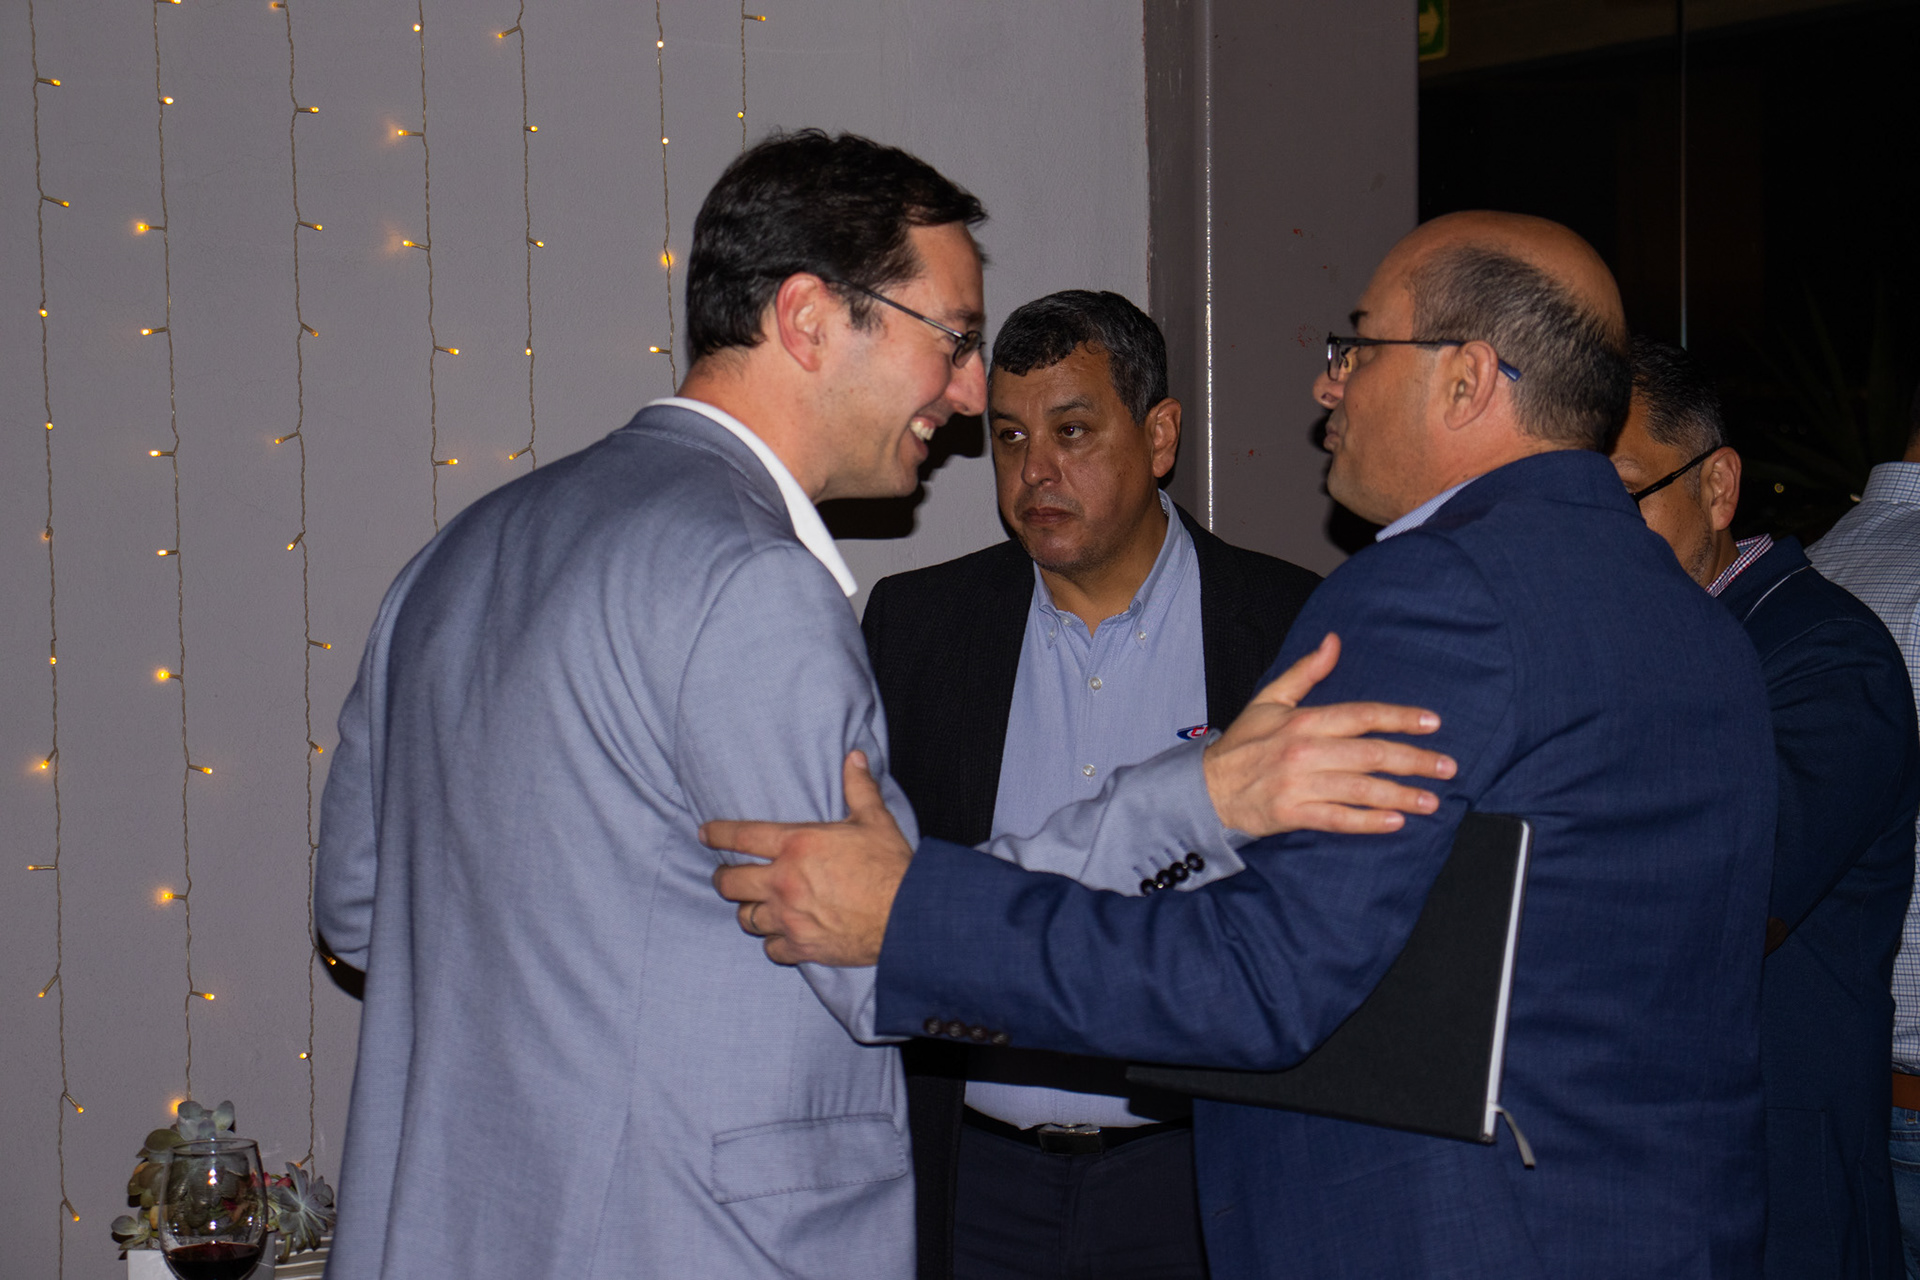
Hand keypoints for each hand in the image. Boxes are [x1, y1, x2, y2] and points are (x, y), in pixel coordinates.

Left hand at [705, 751, 908, 966]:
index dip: (717, 834)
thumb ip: (858, 787)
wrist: (908, 915)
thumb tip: (854, 756)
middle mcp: (784, 881)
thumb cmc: (891, 866)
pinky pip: (770, 948)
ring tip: (756, 907)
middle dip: (724, 879)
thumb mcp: (875, 820)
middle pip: (730, 883)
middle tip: (727, 878)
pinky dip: (773, 942)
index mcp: (797, 845)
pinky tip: (782, 935)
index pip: (741, 837)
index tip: (705, 834)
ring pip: (746, 918)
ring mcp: (789, 917)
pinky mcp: (802, 946)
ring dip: (749, 911)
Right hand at [1204, 633, 1455, 835]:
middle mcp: (1305, 751)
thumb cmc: (1243, 744)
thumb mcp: (1270, 700)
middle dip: (1414, 761)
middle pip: (1371, 754)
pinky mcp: (1293, 814)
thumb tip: (1334, 641)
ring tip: (1432, 801)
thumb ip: (1306, 671)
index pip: (1362, 715)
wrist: (1206, 788)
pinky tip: (1395, 822)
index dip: (1400, 718)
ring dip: (1401, 795)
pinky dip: (1368, 822)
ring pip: (1360, 789)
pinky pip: (1338, 819)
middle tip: (1448, 767)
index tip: (1433, 723)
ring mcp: (1299, 785)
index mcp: (1304, 721)